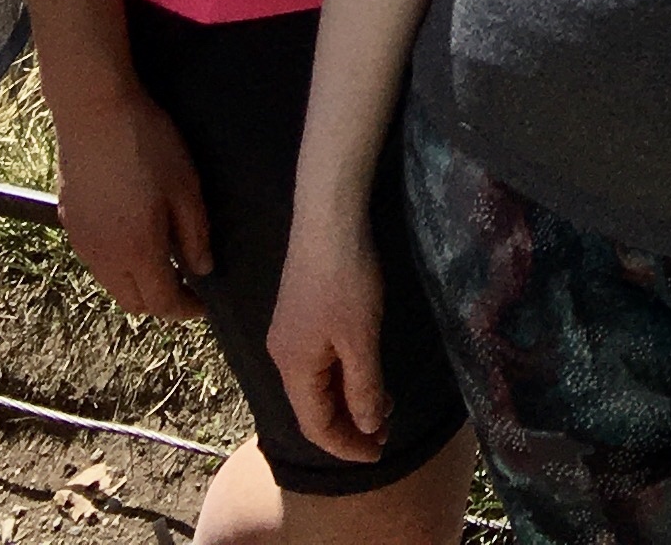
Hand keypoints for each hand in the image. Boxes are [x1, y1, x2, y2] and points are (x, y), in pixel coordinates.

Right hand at [48, 79, 212, 320]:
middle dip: (161, 301)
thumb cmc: (147, 145)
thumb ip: (195, 234)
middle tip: (185, 283)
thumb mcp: (185, 186)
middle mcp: (104, 259)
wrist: (93, 113)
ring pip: (112, 284)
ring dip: (137, 283)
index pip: (162, 303)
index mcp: (137, 253)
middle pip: (134, 302)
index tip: (204, 304)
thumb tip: (202, 269)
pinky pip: (96, 260)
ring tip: (161, 259)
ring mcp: (82, 243)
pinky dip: (117, 264)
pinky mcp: (69, 224)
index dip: (186, 310)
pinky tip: (132, 235)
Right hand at [268, 208, 390, 463]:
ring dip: (349, 399)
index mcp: (294, 368)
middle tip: (386, 432)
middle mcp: (284, 355)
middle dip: (349, 425)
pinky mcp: (300, 313)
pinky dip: (343, 374)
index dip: (347, 445)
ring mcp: (290, 333)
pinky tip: (366, 368)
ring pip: (317, 383)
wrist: (329, 217)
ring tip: (384, 404)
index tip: (378, 453)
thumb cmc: (346, 279)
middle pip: (313, 407)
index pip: (316, 426)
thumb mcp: (361, 338)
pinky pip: (319, 361)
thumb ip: (364, 386)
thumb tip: (368, 426)